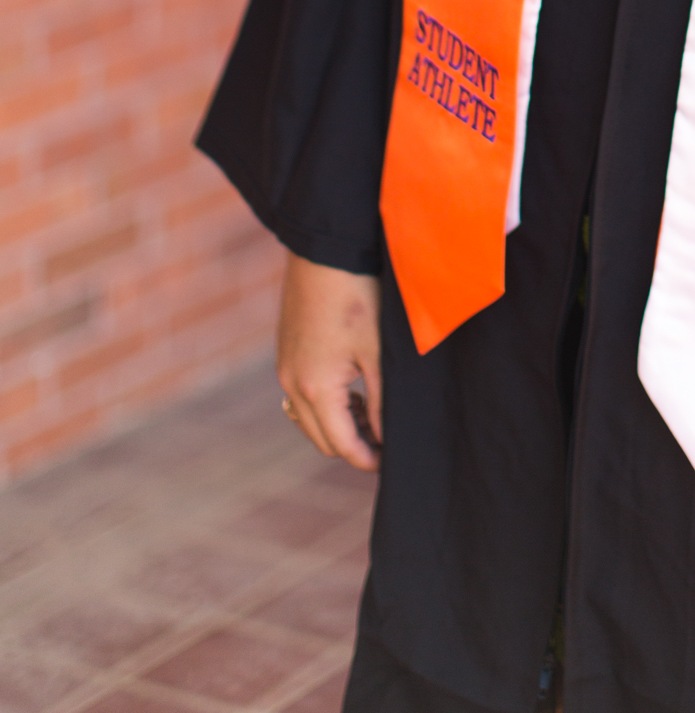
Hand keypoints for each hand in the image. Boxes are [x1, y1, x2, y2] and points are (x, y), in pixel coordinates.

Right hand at [276, 253, 382, 471]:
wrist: (326, 251)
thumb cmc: (357, 296)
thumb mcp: (377, 352)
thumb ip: (380, 401)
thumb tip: (386, 436)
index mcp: (315, 389)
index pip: (341, 445)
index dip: (369, 459)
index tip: (393, 461)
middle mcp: (292, 384)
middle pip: (322, 438)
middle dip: (353, 445)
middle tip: (387, 440)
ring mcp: (284, 367)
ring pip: (309, 418)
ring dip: (337, 424)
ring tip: (372, 415)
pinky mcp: (286, 351)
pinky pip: (302, 394)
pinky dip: (325, 403)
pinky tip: (351, 389)